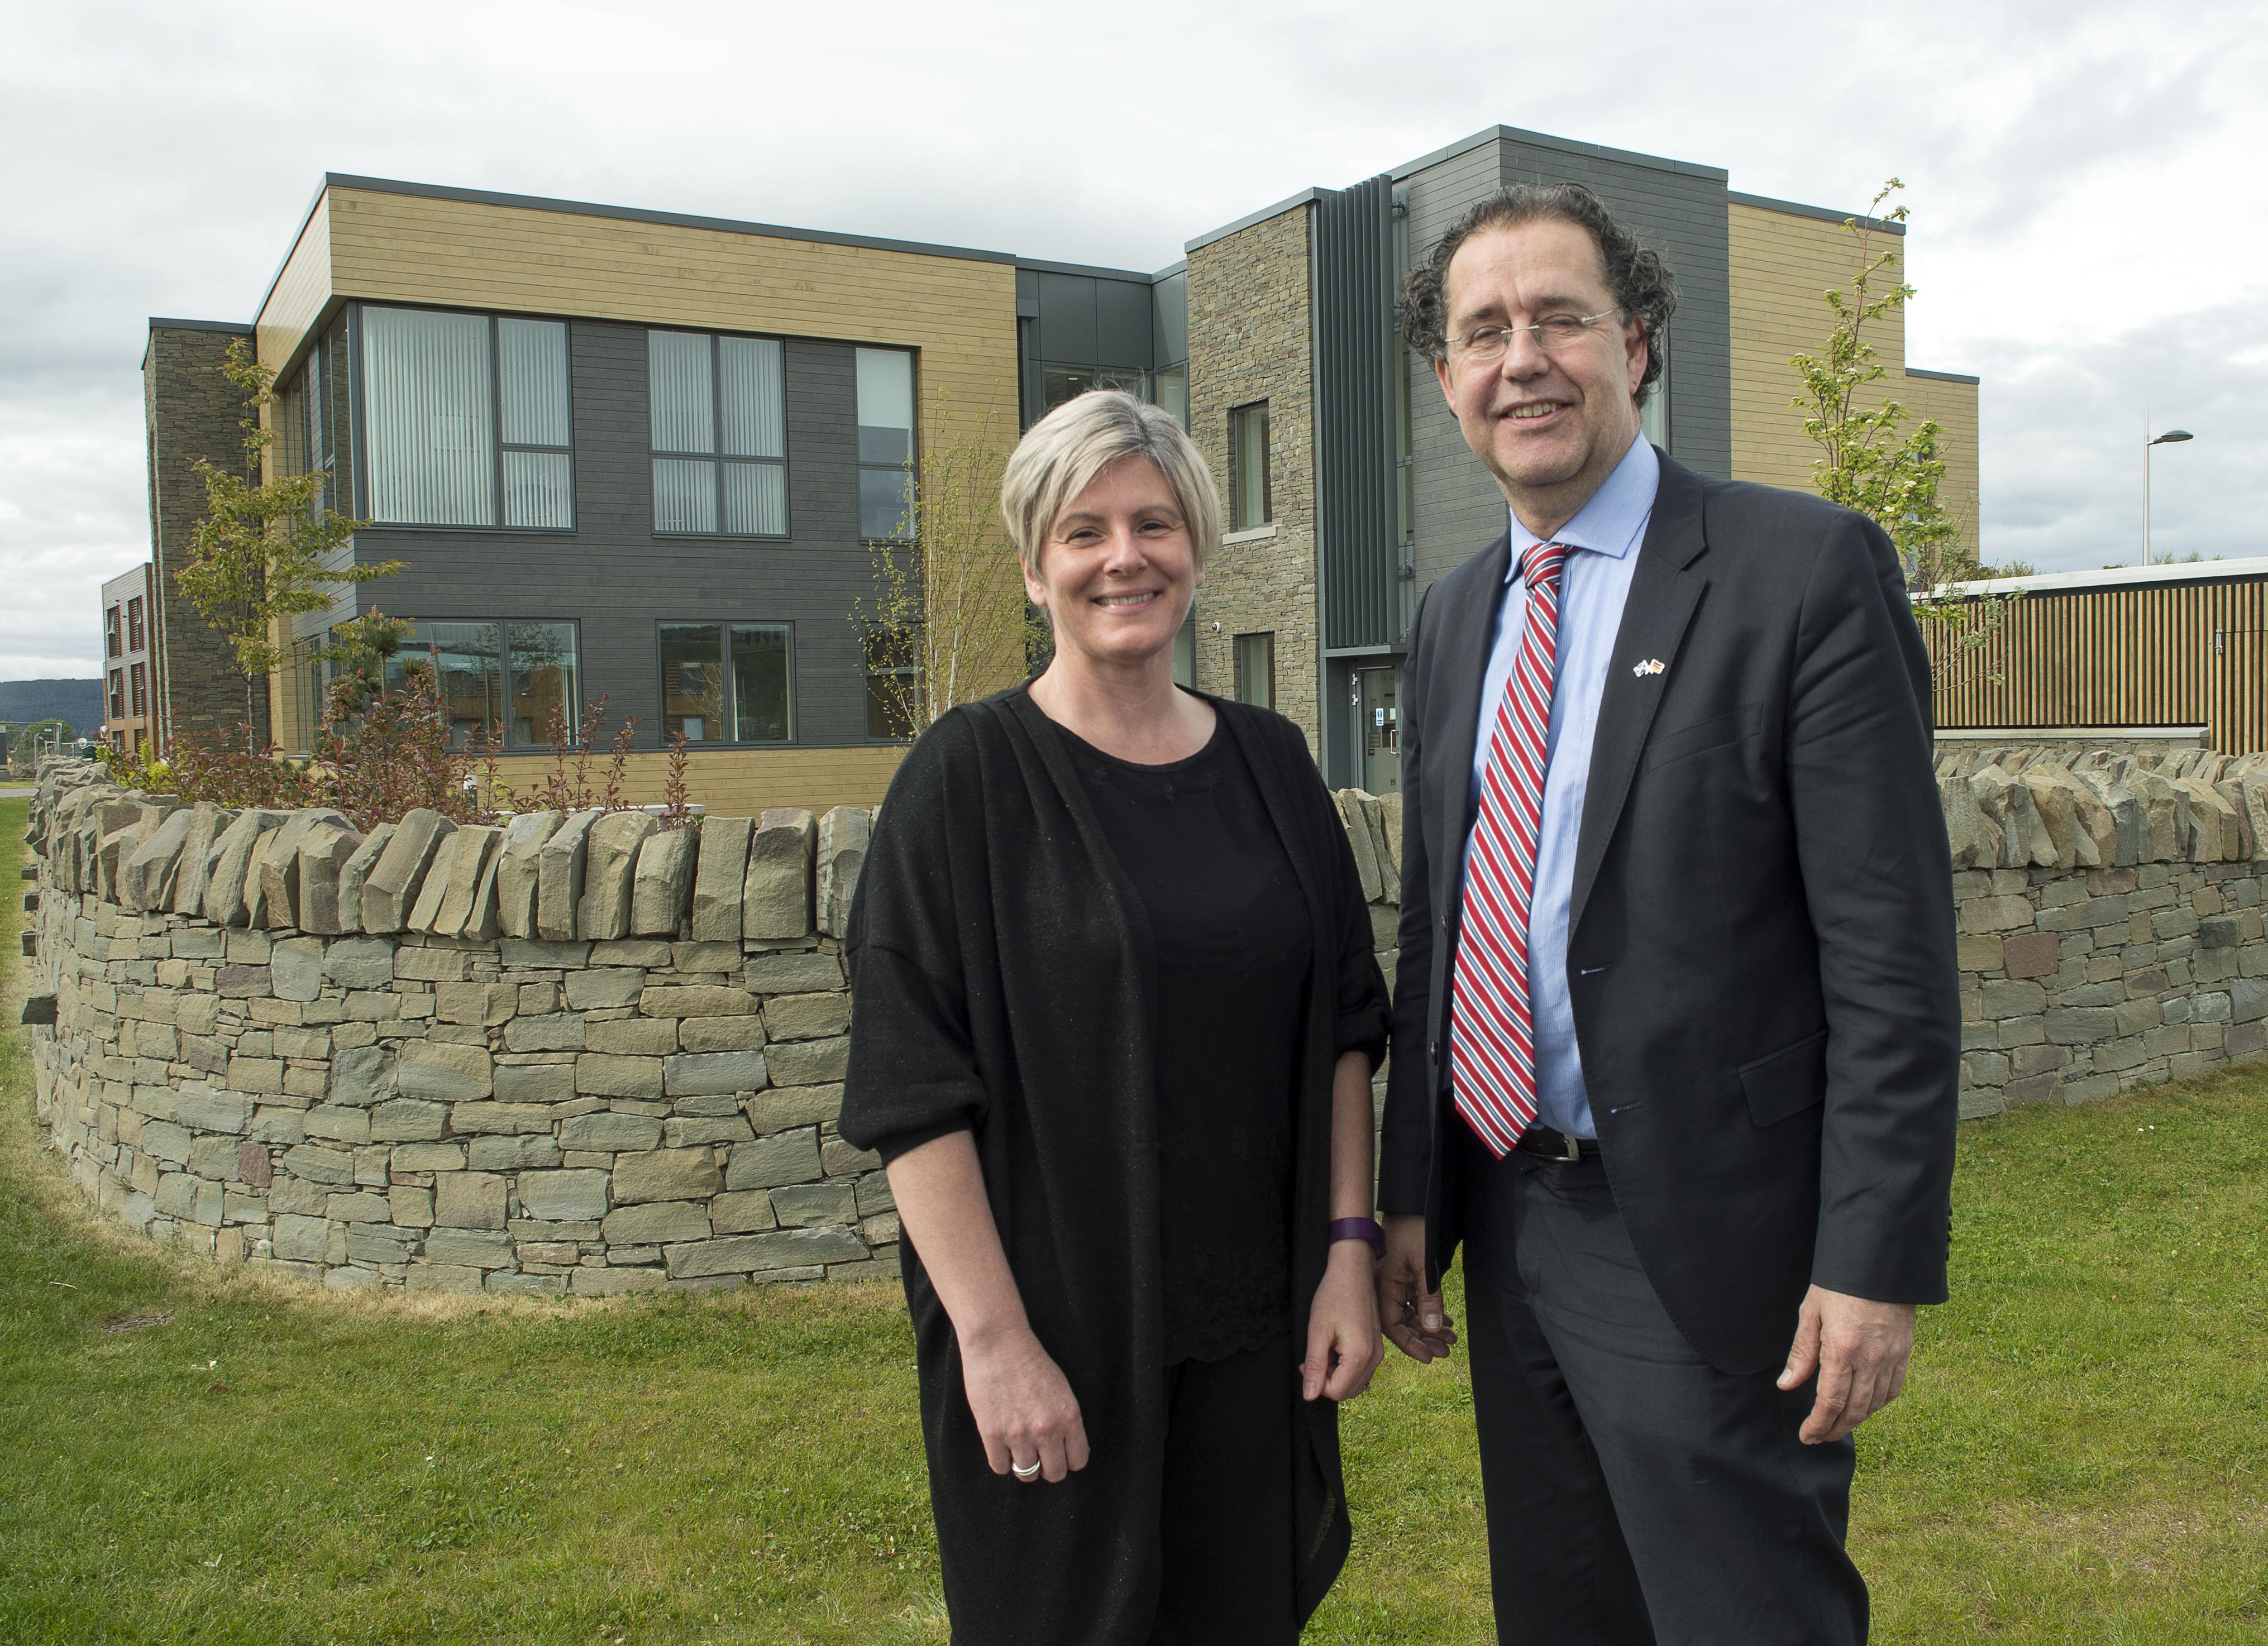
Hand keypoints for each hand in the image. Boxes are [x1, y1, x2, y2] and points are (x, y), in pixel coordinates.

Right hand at [961, 1326, 1090, 1482]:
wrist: (998, 1343)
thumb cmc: (1031, 1362)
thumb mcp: (1061, 1389)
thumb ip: (1066, 1420)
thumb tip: (1068, 1449)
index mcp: (1069, 1416)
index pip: (1078, 1461)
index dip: (1069, 1460)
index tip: (1060, 1455)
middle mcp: (1047, 1429)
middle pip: (1054, 1473)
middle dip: (1048, 1468)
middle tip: (1039, 1456)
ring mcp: (1019, 1434)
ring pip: (1027, 1473)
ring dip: (1024, 1465)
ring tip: (1018, 1449)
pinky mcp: (992, 1434)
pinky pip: (1000, 1467)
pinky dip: (1002, 1461)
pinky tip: (1002, 1446)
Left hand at [1303, 1242, 1385, 1400]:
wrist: (1353, 1271)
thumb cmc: (1334, 1295)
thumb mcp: (1317, 1331)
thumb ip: (1315, 1366)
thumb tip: (1310, 1396)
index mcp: (1360, 1356)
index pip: (1337, 1392)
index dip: (1317, 1383)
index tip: (1307, 1362)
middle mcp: (1375, 1358)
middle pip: (1347, 1391)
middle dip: (1327, 1380)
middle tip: (1315, 1355)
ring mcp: (1378, 1353)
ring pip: (1355, 1382)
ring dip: (1337, 1373)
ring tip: (1326, 1348)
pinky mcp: (1377, 1347)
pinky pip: (1361, 1369)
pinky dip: (1346, 1365)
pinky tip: (1336, 1345)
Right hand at [1375, 1213, 1456, 1363]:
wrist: (1414, 1205)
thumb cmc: (1415, 1230)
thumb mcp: (1425, 1265)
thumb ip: (1428, 1298)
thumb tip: (1430, 1329)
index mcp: (1385, 1287)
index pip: (1394, 1327)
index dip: (1411, 1344)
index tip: (1429, 1357)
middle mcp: (1387, 1289)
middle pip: (1403, 1324)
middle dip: (1424, 1339)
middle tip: (1446, 1350)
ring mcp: (1395, 1284)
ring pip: (1411, 1314)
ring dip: (1430, 1327)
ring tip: (1450, 1338)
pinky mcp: (1405, 1278)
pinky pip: (1415, 1302)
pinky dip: (1430, 1312)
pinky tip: (1446, 1321)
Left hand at [1778, 1284, 1914, 1444]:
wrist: (1879, 1265)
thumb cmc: (1839, 1285)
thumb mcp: (1811, 1313)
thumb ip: (1801, 1353)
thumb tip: (1786, 1385)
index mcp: (1842, 1351)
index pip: (1830, 1403)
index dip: (1818, 1425)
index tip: (1807, 1436)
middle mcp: (1870, 1360)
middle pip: (1853, 1411)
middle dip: (1834, 1430)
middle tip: (1818, 1438)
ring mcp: (1890, 1359)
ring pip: (1874, 1405)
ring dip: (1854, 1422)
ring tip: (1836, 1426)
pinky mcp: (1904, 1354)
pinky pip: (1892, 1391)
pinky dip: (1876, 1405)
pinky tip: (1863, 1407)